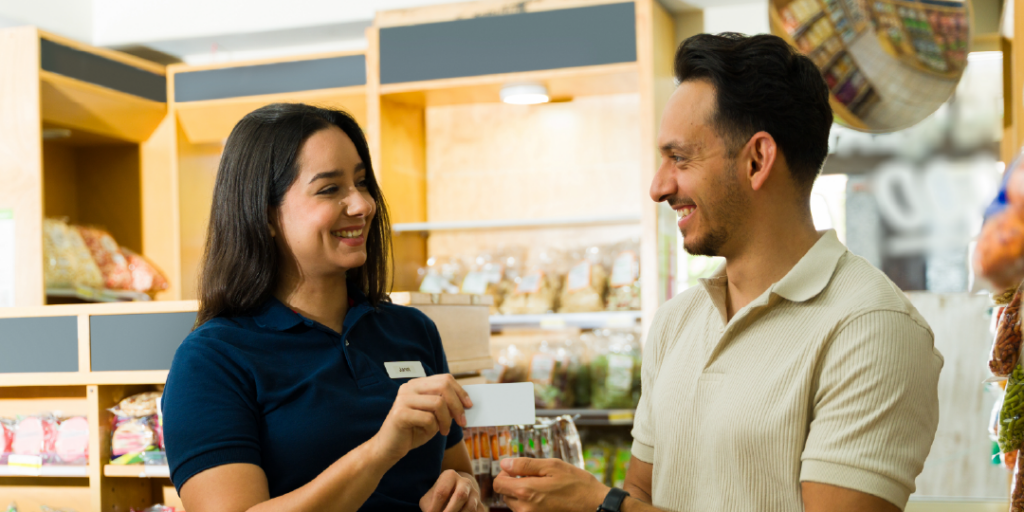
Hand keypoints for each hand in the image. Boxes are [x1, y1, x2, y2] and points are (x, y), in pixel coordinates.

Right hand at [373, 374, 472, 462]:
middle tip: (462, 421)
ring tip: (443, 431)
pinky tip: (427, 433)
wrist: (389, 448)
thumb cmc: (413, 430)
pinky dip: (433, 428)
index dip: (460, 391)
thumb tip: (467, 403)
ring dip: (446, 420)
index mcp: (417, 384)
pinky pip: (428, 418)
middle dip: (457, 405)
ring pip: (438, 403)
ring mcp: (403, 399)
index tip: (469, 405)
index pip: (444, 379)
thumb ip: (445, 405)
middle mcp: (409, 387)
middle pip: (443, 386)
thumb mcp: (433, 415)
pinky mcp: (400, 414)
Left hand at [420, 469, 485, 511]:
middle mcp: (465, 482)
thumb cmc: (437, 498)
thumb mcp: (429, 499)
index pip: (442, 492)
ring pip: (470, 507)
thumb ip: (429, 507)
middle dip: (450, 511)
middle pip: (461, 496)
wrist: (453, 494)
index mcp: (450, 476)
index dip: (434, 507)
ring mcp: (475, 493)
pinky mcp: (481, 506)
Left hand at [494, 458, 608, 511]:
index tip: (517, 469)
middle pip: (505, 494)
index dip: (505, 473)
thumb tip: (504, 463)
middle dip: (514, 483)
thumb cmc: (578, 485)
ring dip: (522, 494)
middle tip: (534, 477)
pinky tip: (547, 497)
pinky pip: (526, 511)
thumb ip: (525, 465)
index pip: (498, 483)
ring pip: (515, 504)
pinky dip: (531, 503)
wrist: (596, 506)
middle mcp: (525, 509)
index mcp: (526, 492)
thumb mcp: (553, 466)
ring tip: (543, 487)